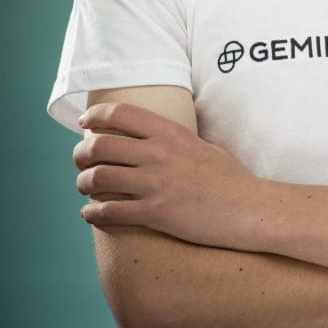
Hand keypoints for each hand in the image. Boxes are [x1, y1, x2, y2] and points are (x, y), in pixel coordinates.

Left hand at [73, 102, 264, 249]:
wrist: (248, 209)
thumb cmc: (230, 178)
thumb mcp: (203, 146)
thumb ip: (175, 140)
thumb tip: (156, 138)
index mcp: (170, 133)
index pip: (120, 113)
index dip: (95, 115)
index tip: (85, 123)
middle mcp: (158, 154)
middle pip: (100, 145)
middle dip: (81, 153)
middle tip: (79, 159)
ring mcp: (156, 184)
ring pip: (99, 178)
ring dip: (83, 182)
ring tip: (83, 186)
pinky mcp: (155, 213)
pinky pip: (110, 211)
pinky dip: (93, 213)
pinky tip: (90, 214)